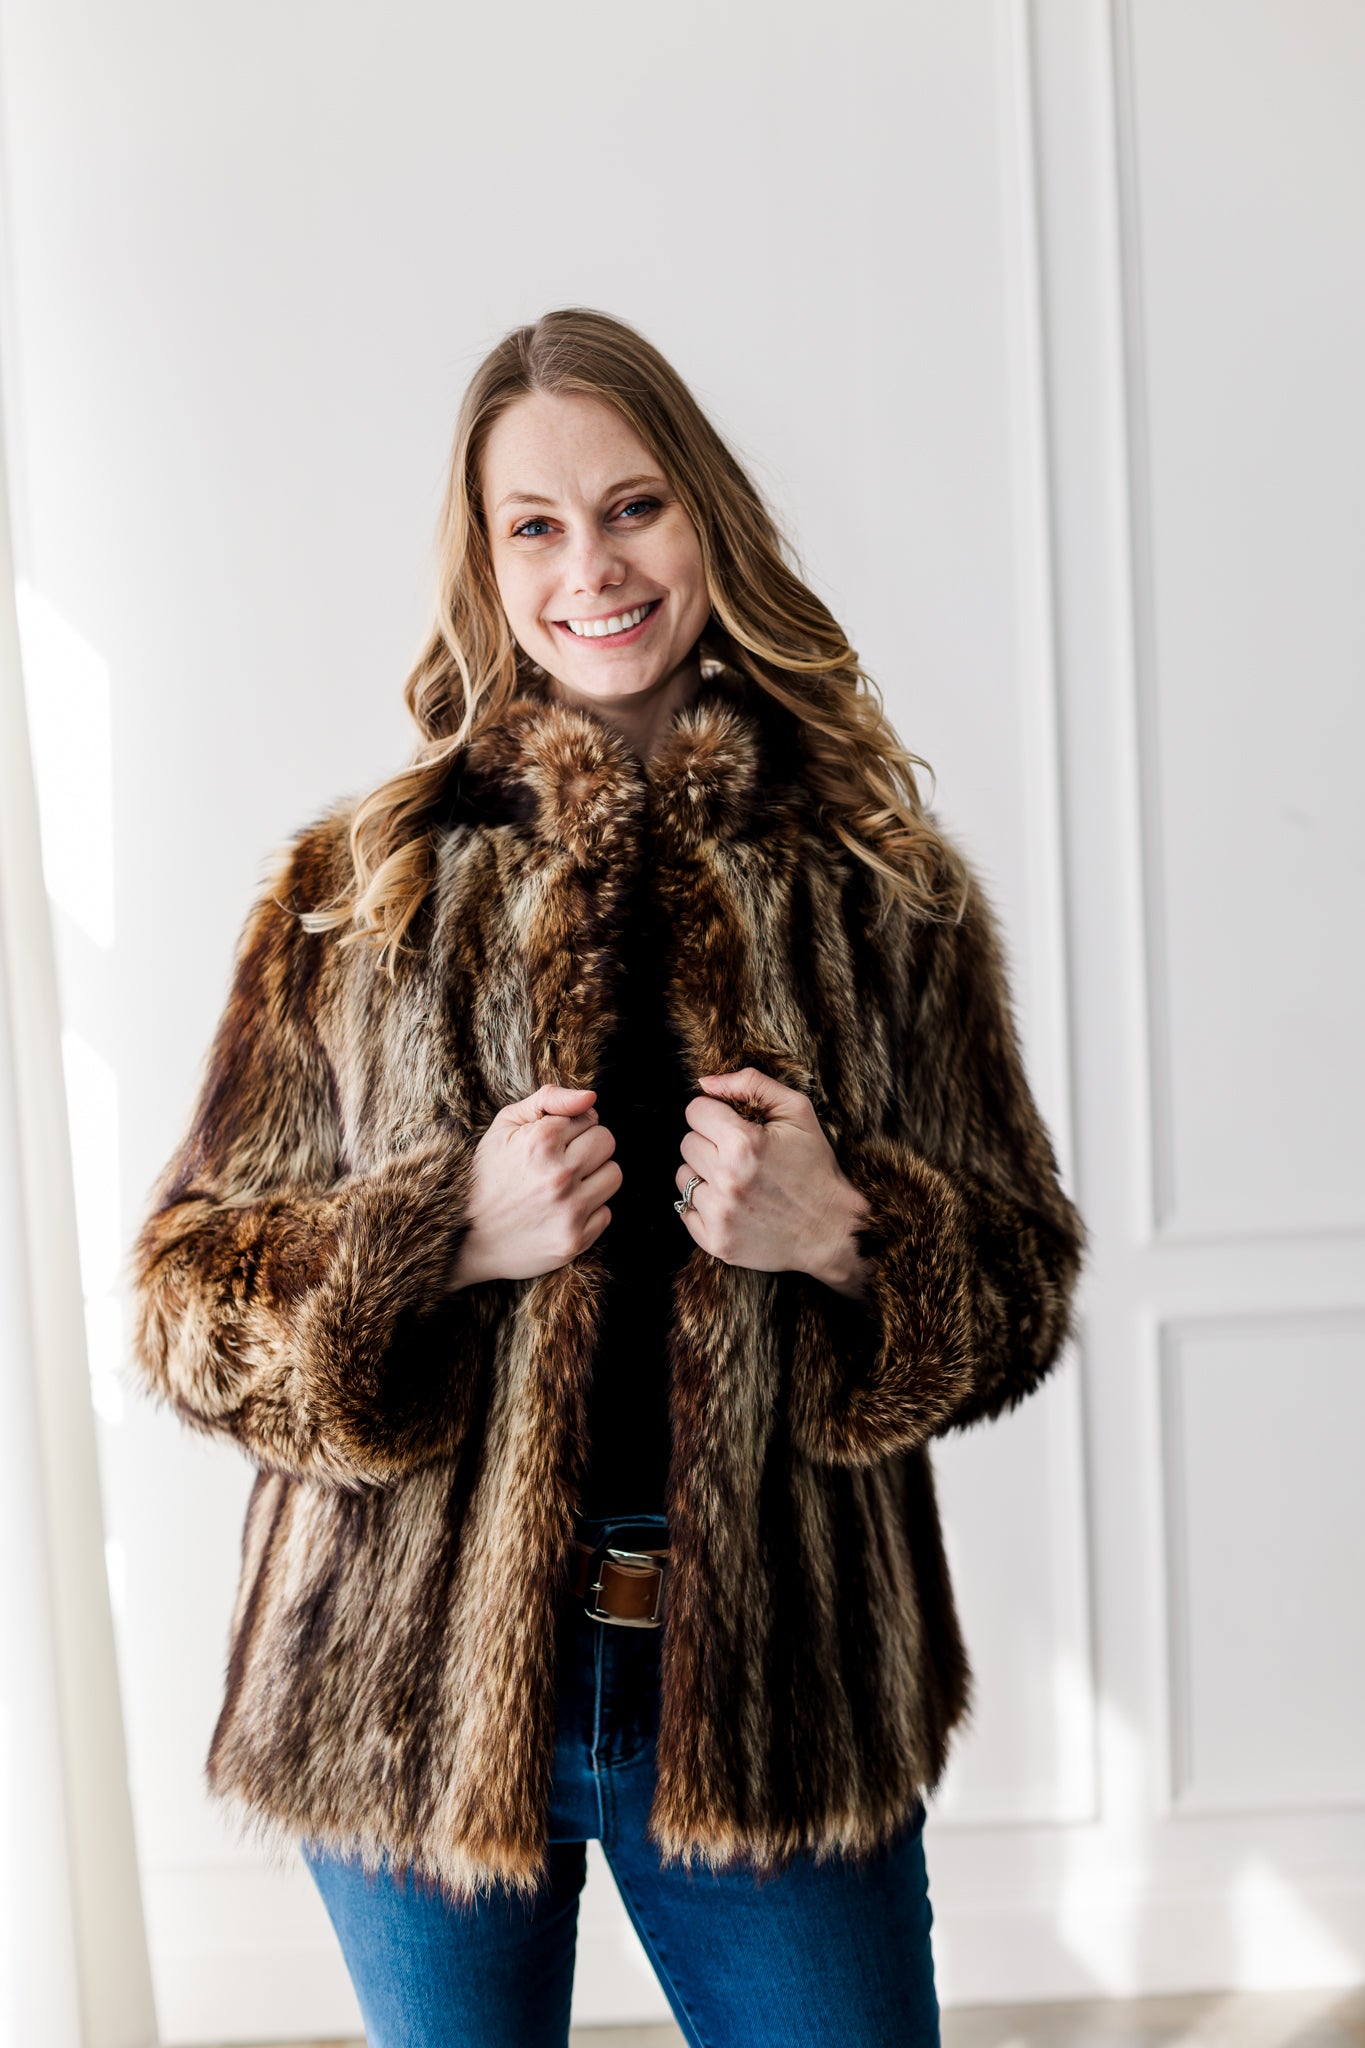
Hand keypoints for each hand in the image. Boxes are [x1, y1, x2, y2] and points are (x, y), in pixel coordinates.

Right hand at [447, 1084, 620, 1288]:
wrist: (467, 1239)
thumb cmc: (488, 1176)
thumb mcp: (505, 1126)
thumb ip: (548, 1099)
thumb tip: (591, 1097)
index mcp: (541, 1142)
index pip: (589, 1116)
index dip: (569, 1127)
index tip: (549, 1143)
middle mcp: (559, 1175)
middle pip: (606, 1141)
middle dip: (587, 1146)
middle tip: (561, 1162)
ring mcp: (569, 1210)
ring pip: (613, 1175)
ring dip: (593, 1177)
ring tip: (564, 1186)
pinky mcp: (575, 1240)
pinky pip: (606, 1213)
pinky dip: (588, 1212)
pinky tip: (560, 1212)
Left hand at [673, 1068, 871, 1296]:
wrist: (833, 1229)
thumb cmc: (815, 1167)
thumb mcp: (797, 1112)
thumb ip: (751, 1084)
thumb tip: (705, 1083)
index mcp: (744, 1143)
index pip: (695, 1111)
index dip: (716, 1114)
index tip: (734, 1126)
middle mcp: (727, 1179)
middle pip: (687, 1143)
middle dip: (710, 1144)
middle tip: (740, 1156)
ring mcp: (720, 1214)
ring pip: (683, 1176)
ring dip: (705, 1175)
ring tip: (737, 1181)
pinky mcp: (716, 1241)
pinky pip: (685, 1210)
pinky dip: (703, 1206)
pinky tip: (733, 1205)